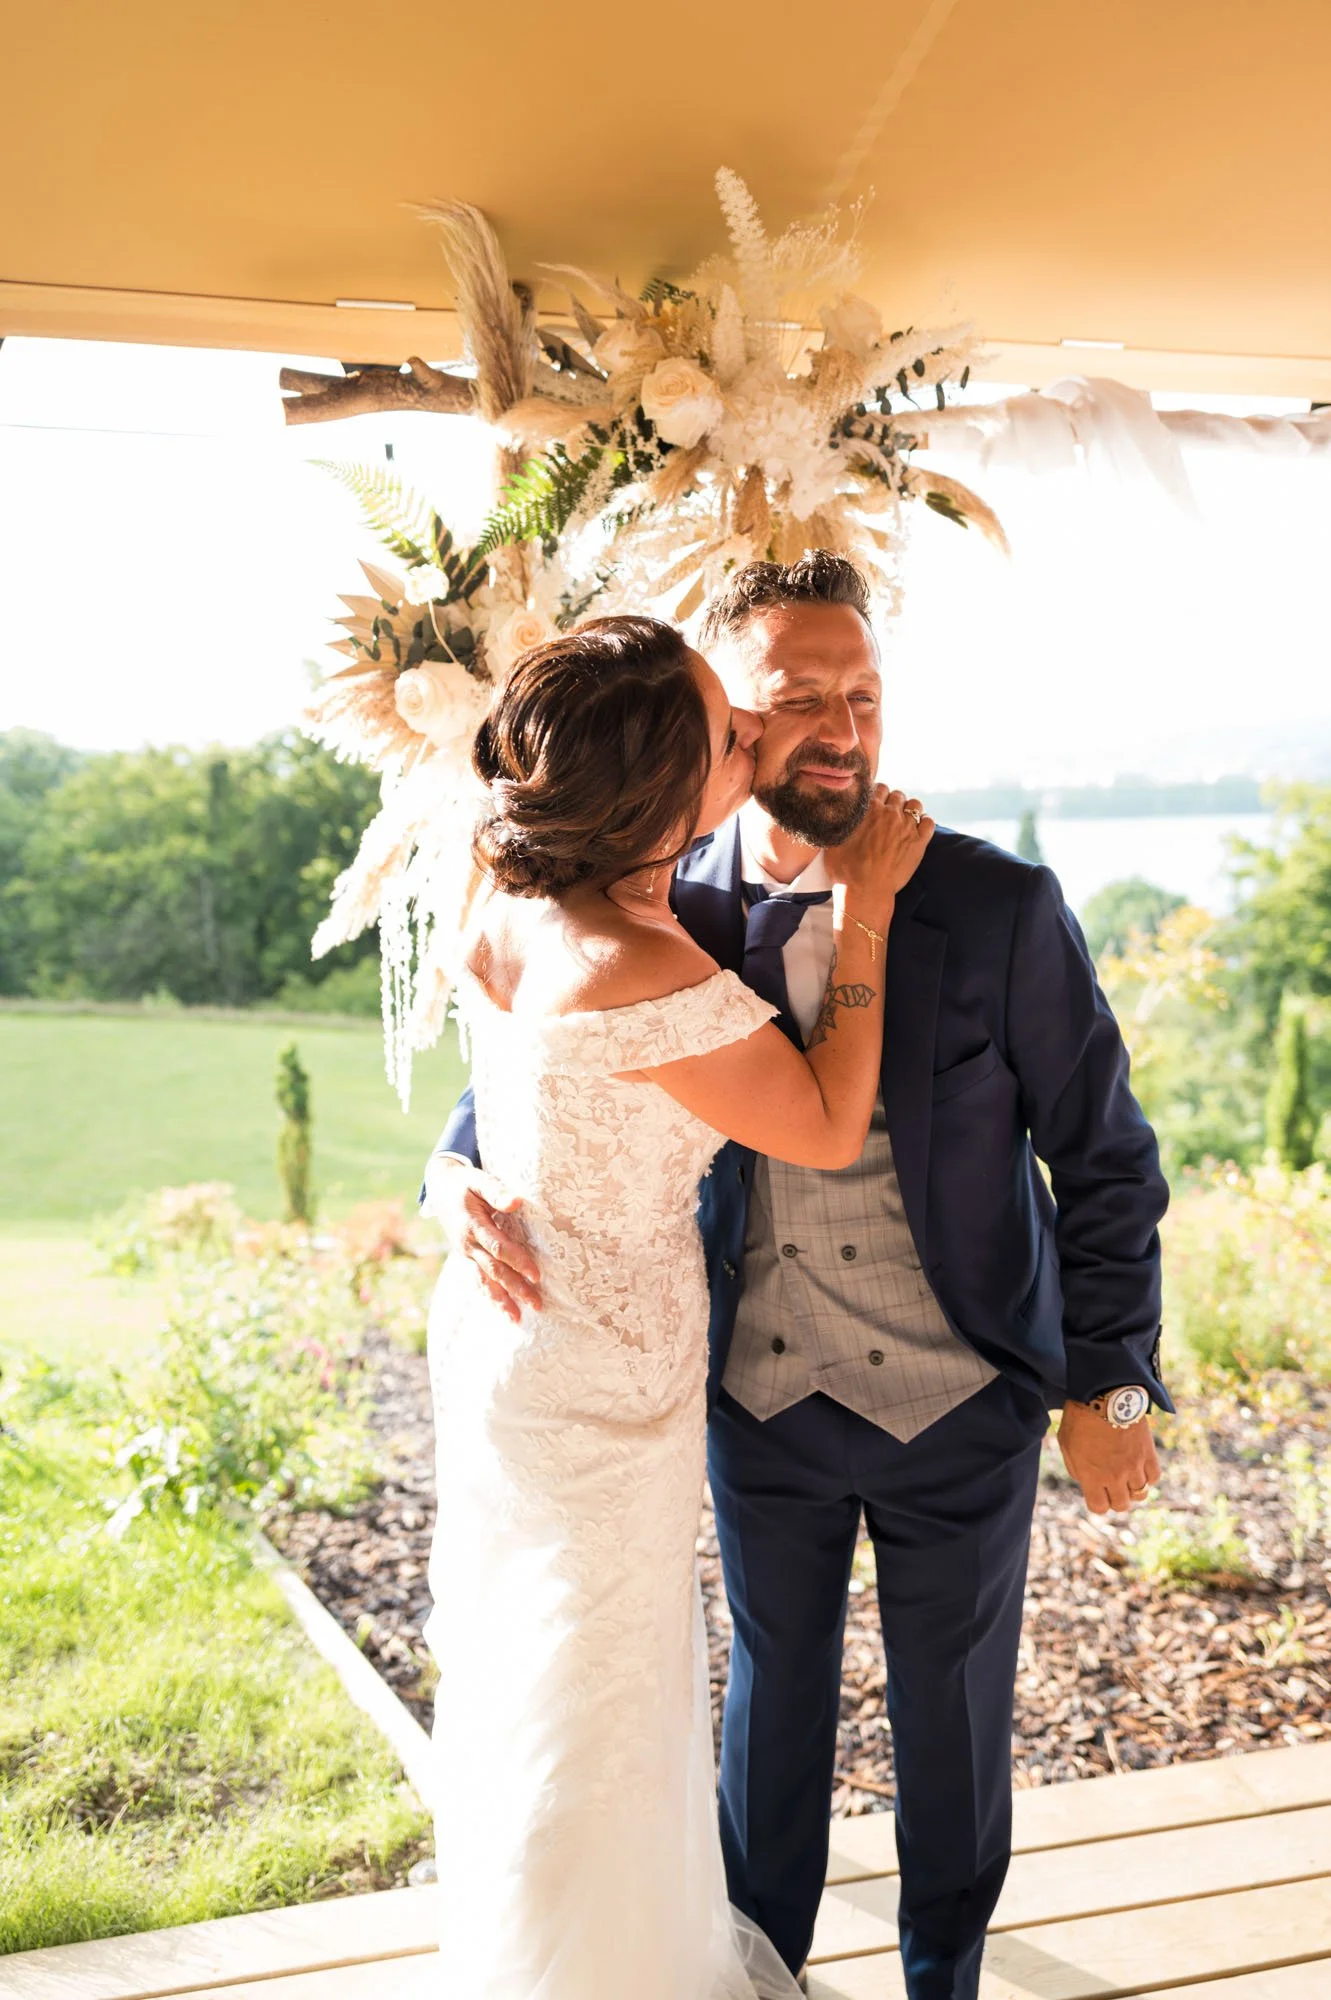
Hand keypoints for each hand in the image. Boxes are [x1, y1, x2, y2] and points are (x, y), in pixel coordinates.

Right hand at [422, 1156, 541, 1322]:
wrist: (440, 1189)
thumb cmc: (465, 1183)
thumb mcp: (479, 1180)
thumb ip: (496, 1191)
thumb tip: (516, 1202)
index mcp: (472, 1226)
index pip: (498, 1248)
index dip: (517, 1261)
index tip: (536, 1275)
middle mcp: (468, 1245)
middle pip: (495, 1271)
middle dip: (516, 1288)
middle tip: (537, 1304)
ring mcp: (466, 1254)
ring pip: (486, 1281)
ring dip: (502, 1300)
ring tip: (518, 1319)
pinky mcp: (468, 1258)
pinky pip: (479, 1280)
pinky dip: (491, 1296)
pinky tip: (504, 1310)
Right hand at [824, 786, 932, 919]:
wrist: (864, 891)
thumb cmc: (845, 869)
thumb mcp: (833, 839)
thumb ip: (841, 820)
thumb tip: (839, 810)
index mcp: (869, 808)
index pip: (879, 788)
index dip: (877, 796)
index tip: (876, 805)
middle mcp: (890, 813)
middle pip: (897, 795)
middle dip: (893, 802)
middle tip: (888, 816)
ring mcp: (907, 826)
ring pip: (915, 805)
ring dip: (909, 810)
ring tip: (903, 822)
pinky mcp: (919, 842)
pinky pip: (929, 822)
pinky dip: (924, 823)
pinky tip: (917, 831)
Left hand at [1057, 1401, 1160, 1514]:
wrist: (1104, 1394)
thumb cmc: (1079, 1417)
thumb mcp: (1067, 1445)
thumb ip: (1077, 1469)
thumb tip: (1087, 1481)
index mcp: (1091, 1477)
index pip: (1099, 1508)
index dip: (1098, 1503)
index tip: (1097, 1494)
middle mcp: (1114, 1477)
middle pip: (1122, 1505)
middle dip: (1116, 1498)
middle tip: (1113, 1486)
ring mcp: (1133, 1467)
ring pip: (1140, 1494)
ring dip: (1133, 1488)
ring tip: (1127, 1476)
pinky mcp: (1148, 1454)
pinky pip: (1154, 1477)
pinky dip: (1148, 1476)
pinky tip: (1140, 1467)